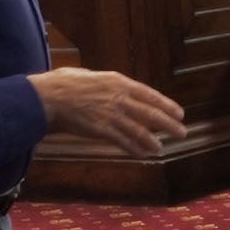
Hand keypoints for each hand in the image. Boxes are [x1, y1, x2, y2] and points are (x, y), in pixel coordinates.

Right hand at [30, 68, 186, 155]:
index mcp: (118, 82)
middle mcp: (119, 98)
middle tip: (182, 132)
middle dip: (169, 124)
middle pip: (151, 113)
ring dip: (153, 140)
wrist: (47, 97)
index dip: (167, 105)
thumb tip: (115, 87)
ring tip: (161, 147)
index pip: (150, 95)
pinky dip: (135, 149)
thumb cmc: (63, 84)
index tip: (179, 113)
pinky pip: (123, 141)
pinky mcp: (101, 130)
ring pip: (140, 130)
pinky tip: (144, 154)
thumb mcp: (91, 75)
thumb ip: (107, 84)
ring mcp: (111, 115)